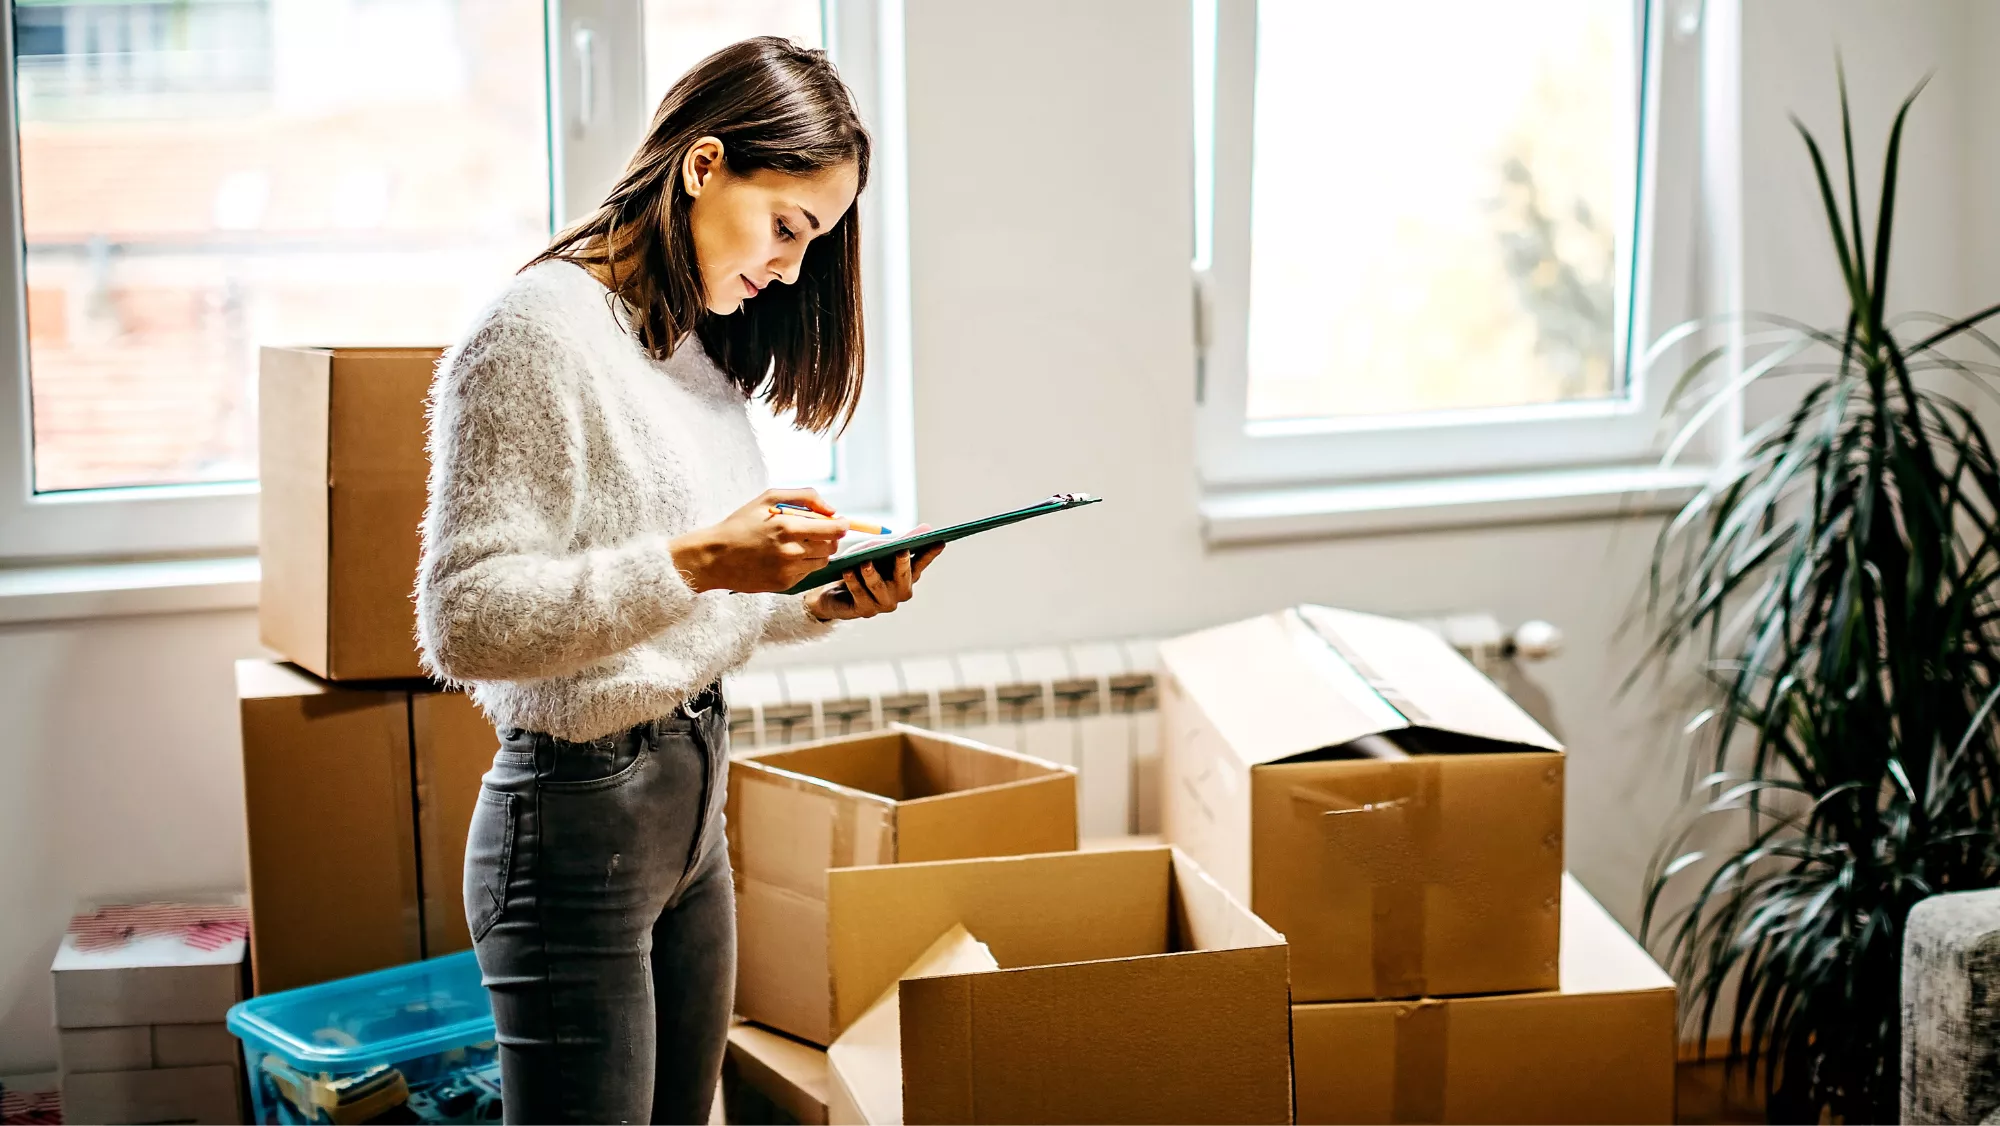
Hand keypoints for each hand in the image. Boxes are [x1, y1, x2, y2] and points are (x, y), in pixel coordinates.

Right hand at [669, 488, 846, 593]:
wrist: (714, 557)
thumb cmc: (740, 524)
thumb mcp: (768, 498)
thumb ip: (804, 497)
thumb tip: (832, 509)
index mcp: (788, 527)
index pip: (834, 529)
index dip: (843, 525)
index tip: (842, 522)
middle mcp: (791, 551)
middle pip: (831, 546)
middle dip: (830, 537)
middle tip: (819, 531)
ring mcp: (788, 570)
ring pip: (822, 561)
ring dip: (818, 551)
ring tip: (799, 543)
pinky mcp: (784, 584)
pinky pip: (807, 573)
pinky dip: (803, 564)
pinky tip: (785, 557)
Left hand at [805, 542, 945, 621]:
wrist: (833, 590)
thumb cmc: (860, 566)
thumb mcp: (878, 549)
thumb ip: (901, 541)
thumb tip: (927, 528)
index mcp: (907, 575)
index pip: (922, 563)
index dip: (930, 553)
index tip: (939, 540)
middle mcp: (899, 592)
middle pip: (904, 578)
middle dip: (903, 564)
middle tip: (901, 550)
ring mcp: (883, 604)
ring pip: (880, 588)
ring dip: (872, 574)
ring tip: (865, 563)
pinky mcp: (865, 611)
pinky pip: (860, 595)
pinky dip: (854, 582)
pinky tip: (848, 572)